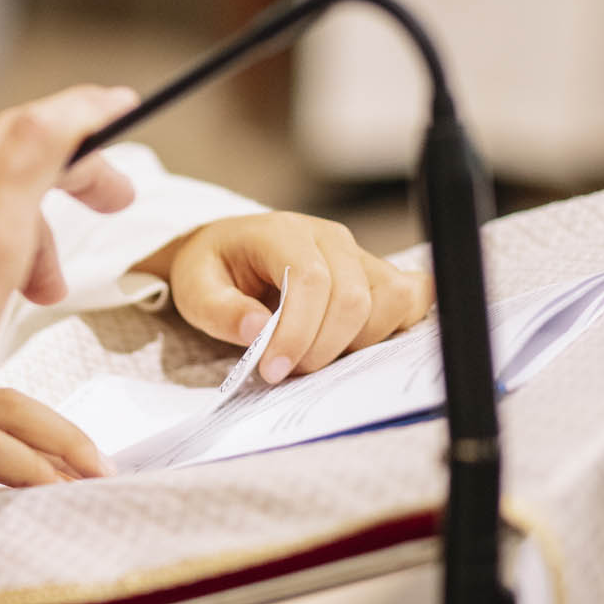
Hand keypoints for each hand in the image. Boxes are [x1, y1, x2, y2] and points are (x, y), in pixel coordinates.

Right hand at [0, 387, 110, 503]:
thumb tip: (5, 501)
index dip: (46, 432)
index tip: (81, 465)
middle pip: (8, 405)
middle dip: (65, 434)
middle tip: (104, 468)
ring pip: (5, 414)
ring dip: (59, 446)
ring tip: (92, 479)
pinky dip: (27, 465)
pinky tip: (51, 488)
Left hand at [137, 212, 435, 382]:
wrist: (226, 254)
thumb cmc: (211, 271)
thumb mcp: (193, 289)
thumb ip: (220, 310)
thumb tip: (257, 329)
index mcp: (282, 233)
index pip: (311, 280)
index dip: (298, 332)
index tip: (273, 370)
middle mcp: (329, 238)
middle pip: (353, 297)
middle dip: (322, 347)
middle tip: (288, 371)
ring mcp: (358, 254)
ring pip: (391, 298)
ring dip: (357, 342)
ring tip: (315, 356)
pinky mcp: (375, 274)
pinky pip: (410, 298)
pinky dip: (391, 328)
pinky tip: (354, 345)